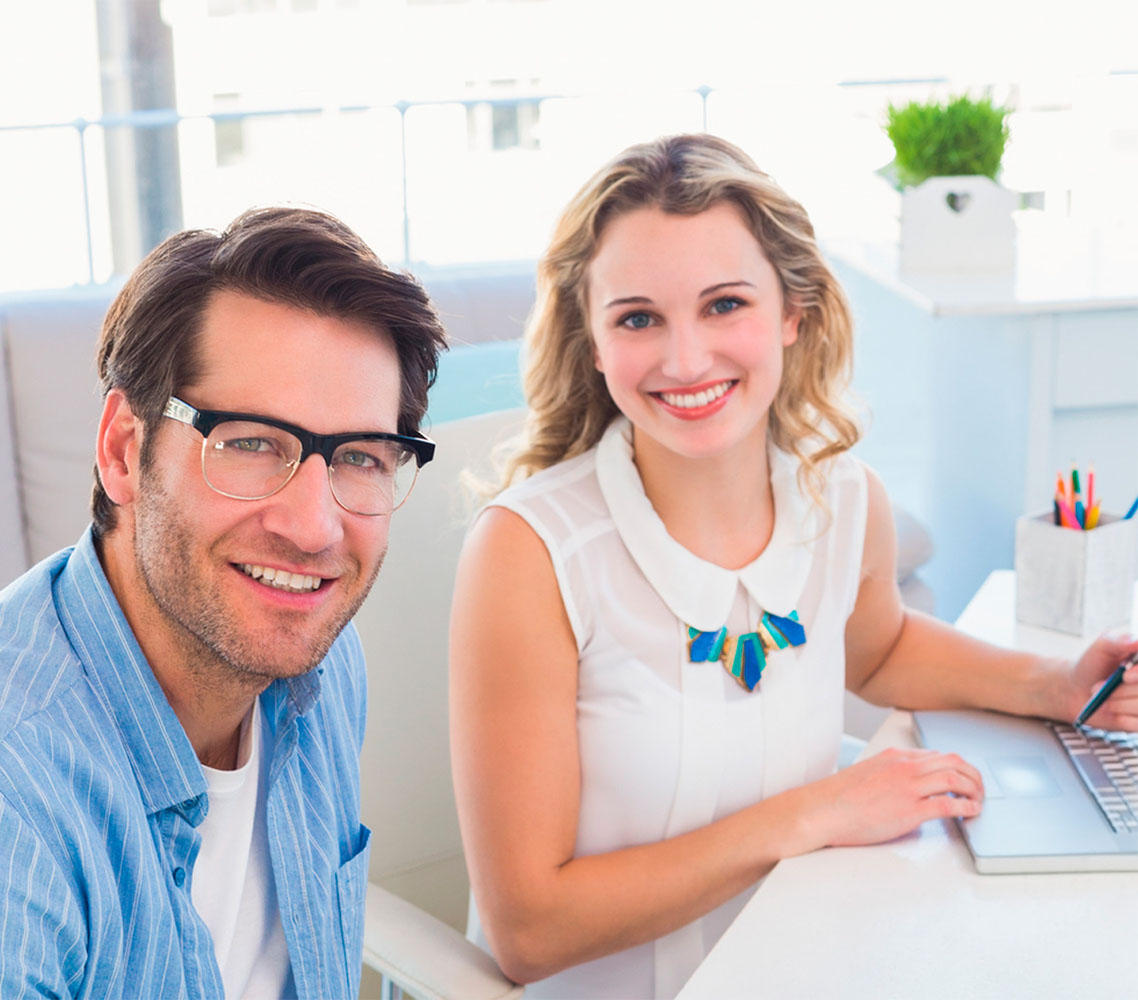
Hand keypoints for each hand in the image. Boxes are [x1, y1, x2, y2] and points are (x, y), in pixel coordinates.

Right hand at [803, 747, 982, 849]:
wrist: (823, 810)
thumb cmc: (840, 797)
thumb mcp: (868, 772)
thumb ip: (892, 773)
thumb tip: (909, 784)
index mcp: (895, 757)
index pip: (937, 755)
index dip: (957, 767)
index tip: (964, 778)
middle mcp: (905, 767)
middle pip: (953, 762)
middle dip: (973, 774)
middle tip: (979, 788)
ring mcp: (908, 788)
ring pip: (955, 779)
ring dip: (975, 790)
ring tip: (979, 801)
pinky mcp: (910, 811)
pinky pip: (948, 805)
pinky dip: (966, 807)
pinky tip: (971, 812)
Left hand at [1069, 631, 1137, 730]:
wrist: (1077, 691)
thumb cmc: (1091, 664)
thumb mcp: (1102, 647)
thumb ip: (1118, 641)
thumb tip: (1136, 641)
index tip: (1125, 676)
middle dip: (1121, 692)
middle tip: (1096, 688)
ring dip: (1118, 705)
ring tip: (1104, 699)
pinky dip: (1122, 719)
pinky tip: (1114, 712)